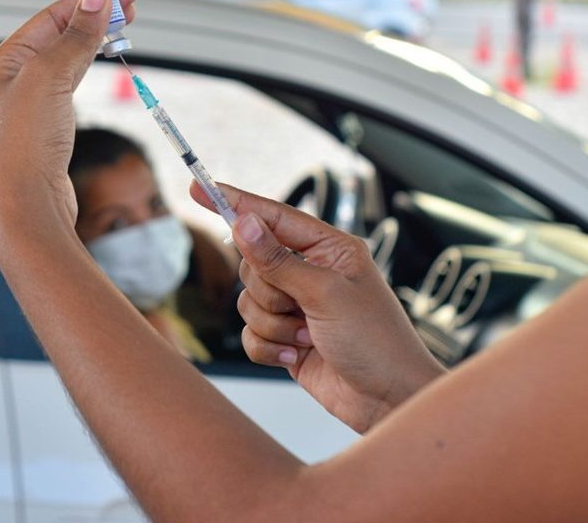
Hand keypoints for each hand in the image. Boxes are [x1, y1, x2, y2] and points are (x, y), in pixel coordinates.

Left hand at [0, 0, 137, 237]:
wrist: (24, 206)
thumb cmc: (24, 146)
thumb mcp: (49, 79)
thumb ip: (75, 38)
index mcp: (6, 61)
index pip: (54, 16)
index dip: (93, 0)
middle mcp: (14, 79)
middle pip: (60, 34)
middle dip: (97, 16)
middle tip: (133, 7)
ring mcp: (31, 104)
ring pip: (67, 58)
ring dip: (95, 40)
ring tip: (123, 28)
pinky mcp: (47, 127)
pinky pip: (70, 84)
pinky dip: (89, 67)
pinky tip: (99, 63)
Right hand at [191, 183, 444, 433]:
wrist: (388, 399)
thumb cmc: (376, 340)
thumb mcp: (325, 293)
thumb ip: (278, 260)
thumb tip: (243, 222)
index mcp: (329, 248)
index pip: (273, 216)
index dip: (235, 202)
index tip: (199, 188)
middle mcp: (311, 272)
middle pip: (253, 263)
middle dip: (269, 291)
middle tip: (299, 307)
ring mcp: (297, 306)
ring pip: (248, 300)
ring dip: (273, 324)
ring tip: (308, 337)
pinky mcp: (285, 338)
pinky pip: (250, 334)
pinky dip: (269, 348)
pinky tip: (298, 356)